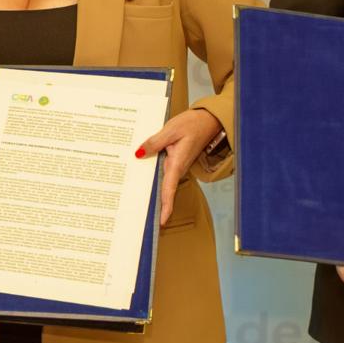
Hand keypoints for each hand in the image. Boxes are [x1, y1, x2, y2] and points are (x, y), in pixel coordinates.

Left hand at [134, 108, 221, 226]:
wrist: (208, 120)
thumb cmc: (192, 124)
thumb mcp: (171, 130)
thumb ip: (154, 142)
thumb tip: (139, 154)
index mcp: (177, 163)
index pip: (169, 189)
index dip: (166, 206)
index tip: (162, 221)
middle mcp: (177, 168)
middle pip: (164, 189)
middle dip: (156, 204)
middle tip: (141, 217)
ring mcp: (176, 165)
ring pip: (162, 180)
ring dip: (152, 191)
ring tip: (135, 202)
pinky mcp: (174, 160)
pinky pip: (162, 171)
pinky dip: (152, 174)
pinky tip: (139, 174)